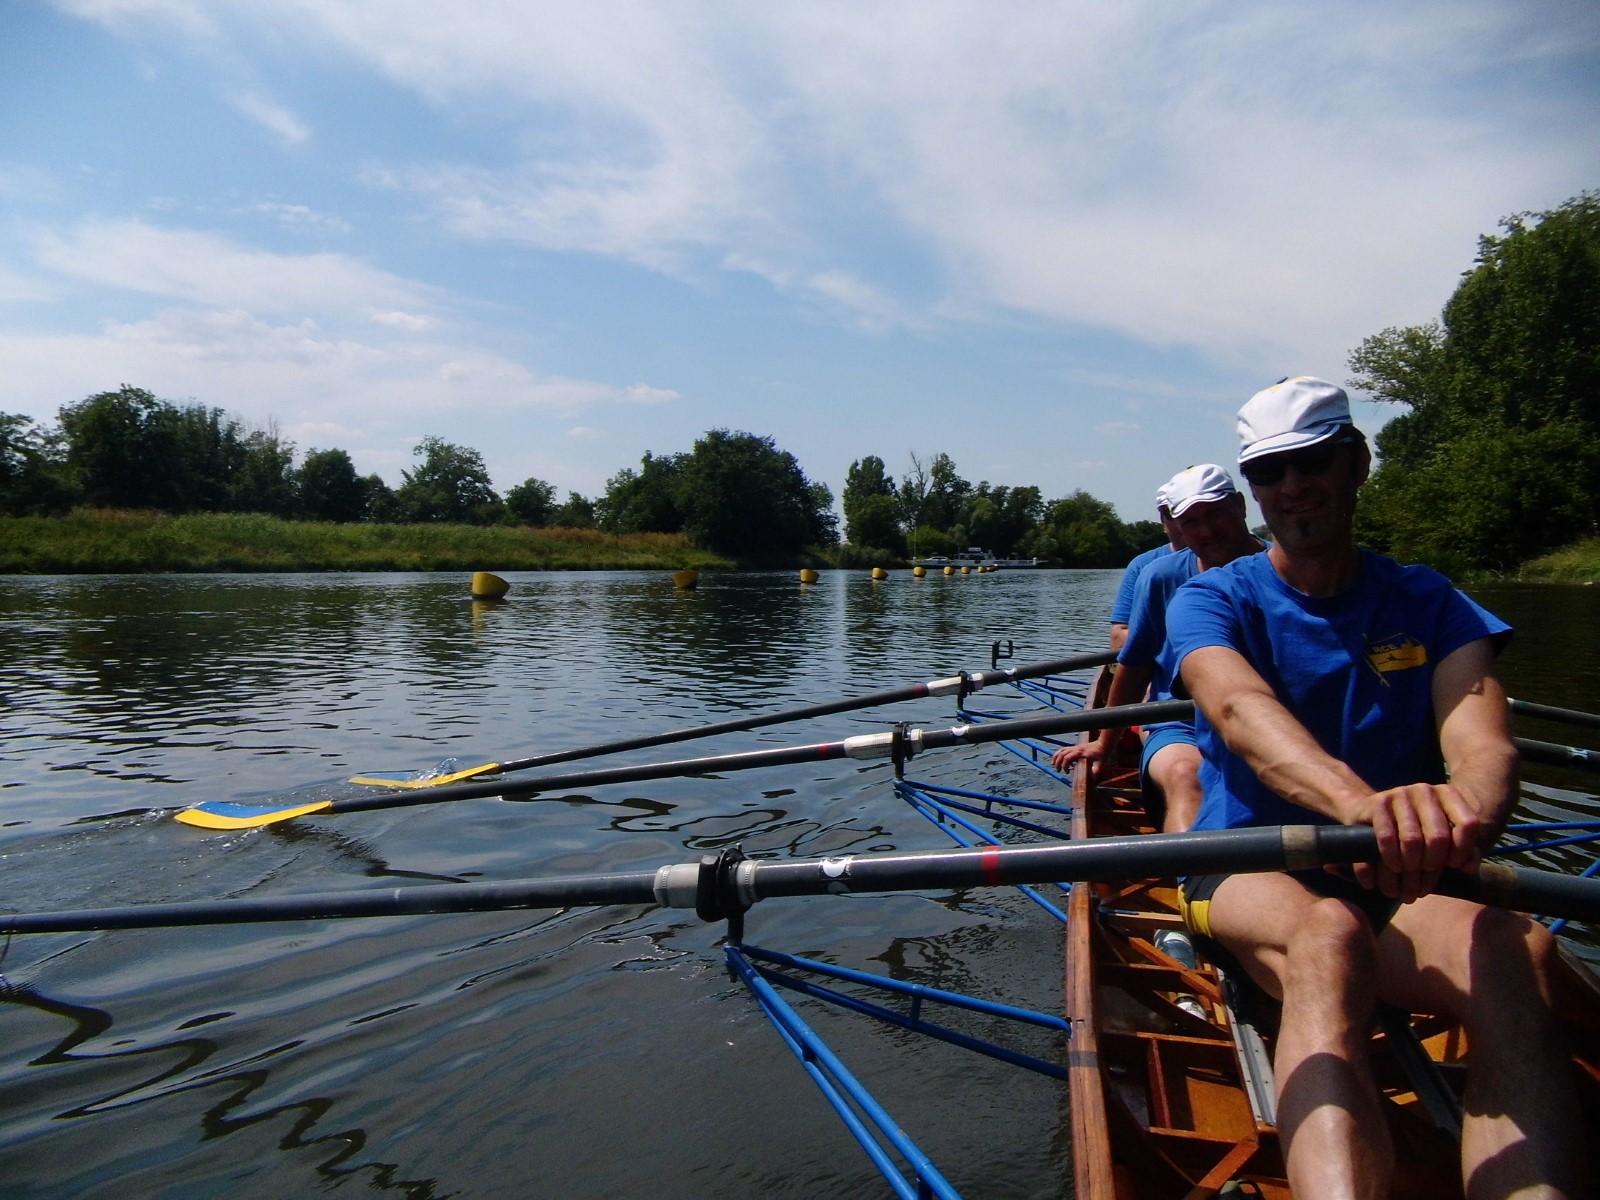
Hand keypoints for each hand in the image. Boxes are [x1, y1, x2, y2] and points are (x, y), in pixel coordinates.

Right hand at [1051, 738, 1110, 778]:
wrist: (1103, 744)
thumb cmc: (1102, 754)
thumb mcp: (1101, 763)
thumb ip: (1096, 770)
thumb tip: (1093, 778)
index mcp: (1081, 753)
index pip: (1067, 758)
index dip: (1064, 765)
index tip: (1067, 772)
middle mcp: (1076, 749)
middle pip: (1062, 754)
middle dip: (1058, 763)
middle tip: (1059, 770)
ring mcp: (1075, 747)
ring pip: (1061, 750)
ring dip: (1056, 757)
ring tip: (1053, 764)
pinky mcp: (1075, 747)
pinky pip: (1064, 749)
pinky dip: (1059, 753)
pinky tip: (1059, 758)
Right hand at [1349, 782, 1481, 902]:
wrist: (1377, 815)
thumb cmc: (1420, 833)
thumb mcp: (1447, 841)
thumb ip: (1466, 854)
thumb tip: (1467, 867)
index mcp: (1448, 795)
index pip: (1467, 825)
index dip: (1462, 851)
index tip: (1452, 865)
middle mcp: (1425, 790)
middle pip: (1438, 838)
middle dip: (1431, 865)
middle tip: (1424, 878)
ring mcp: (1400, 794)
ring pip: (1411, 841)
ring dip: (1409, 870)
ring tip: (1406, 882)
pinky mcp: (1377, 802)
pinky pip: (1386, 838)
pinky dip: (1389, 859)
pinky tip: (1390, 870)